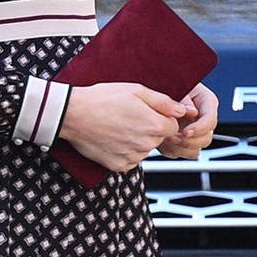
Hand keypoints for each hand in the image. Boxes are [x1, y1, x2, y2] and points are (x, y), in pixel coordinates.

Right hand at [59, 81, 186, 172]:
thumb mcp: (137, 90)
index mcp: (153, 125)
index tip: (146, 112)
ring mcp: (132, 157)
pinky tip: (113, 138)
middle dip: (150, 129)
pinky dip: (125, 151)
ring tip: (119, 127)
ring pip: (145, 150)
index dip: (161, 118)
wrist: (74, 114)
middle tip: (130, 118)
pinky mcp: (119, 166)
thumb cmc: (102, 99)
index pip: (174, 126)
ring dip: (138, 141)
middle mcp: (145, 144)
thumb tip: (182, 110)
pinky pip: (131, 160)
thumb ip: (164, 102)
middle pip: (159, 139)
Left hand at [157, 83, 218, 158]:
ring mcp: (193, 131)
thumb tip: (192, 111)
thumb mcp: (176, 87)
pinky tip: (164, 141)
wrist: (153, 93)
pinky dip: (173, 150)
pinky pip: (183, 153)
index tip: (185, 131)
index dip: (199, 129)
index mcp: (206, 102)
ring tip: (167, 139)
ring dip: (180, 147)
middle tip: (173, 136)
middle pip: (206, 138)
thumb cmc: (168, 84)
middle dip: (189, 141)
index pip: (210, 121)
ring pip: (196, 149)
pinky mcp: (183, 140)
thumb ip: (184, 99)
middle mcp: (202, 118)